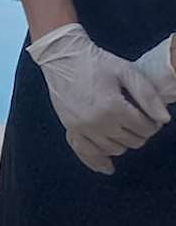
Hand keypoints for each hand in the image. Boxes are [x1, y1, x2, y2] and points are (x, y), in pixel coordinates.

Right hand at [30, 23, 166, 171]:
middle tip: (138, 120)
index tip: (151, 116)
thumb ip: (148, 96)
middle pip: (131, 142)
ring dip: (123, 142)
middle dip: (140, 133)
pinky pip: (86, 152)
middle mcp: (97, 122)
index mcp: (113, 107)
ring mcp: (81, 127)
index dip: (153, 123)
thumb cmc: (97, 62)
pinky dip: (97, 162)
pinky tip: (107, 168)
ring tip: (122, 128)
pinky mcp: (70, 128)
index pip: (144, 128)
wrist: (62, 57)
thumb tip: (163, 119)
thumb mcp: (127, 71)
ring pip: (113, 149)